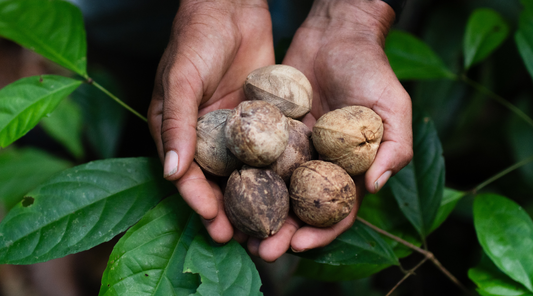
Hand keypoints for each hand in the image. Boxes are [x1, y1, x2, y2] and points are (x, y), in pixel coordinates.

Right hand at [148, 0, 273, 242]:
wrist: (232, 7)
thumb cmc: (196, 38)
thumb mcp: (181, 78)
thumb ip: (177, 123)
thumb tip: (172, 174)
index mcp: (179, 132)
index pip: (187, 176)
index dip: (199, 202)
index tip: (216, 225)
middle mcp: (206, 137)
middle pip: (218, 181)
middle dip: (231, 210)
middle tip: (247, 238)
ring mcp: (235, 130)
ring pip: (245, 172)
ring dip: (256, 198)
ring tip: (271, 224)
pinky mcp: (261, 120)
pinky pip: (268, 149)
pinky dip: (276, 170)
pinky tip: (291, 189)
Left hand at [247, 0, 412, 260]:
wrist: (336, 34)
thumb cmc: (371, 69)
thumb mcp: (393, 106)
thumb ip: (394, 146)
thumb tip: (374, 186)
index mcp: (350, 168)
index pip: (337, 210)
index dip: (321, 232)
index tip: (300, 245)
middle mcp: (320, 164)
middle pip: (300, 207)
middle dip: (282, 232)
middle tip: (261, 252)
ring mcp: (295, 149)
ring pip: (274, 188)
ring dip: (258, 212)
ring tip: (238, 231)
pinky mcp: (273, 130)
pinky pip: (257, 156)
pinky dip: (244, 175)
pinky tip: (226, 190)